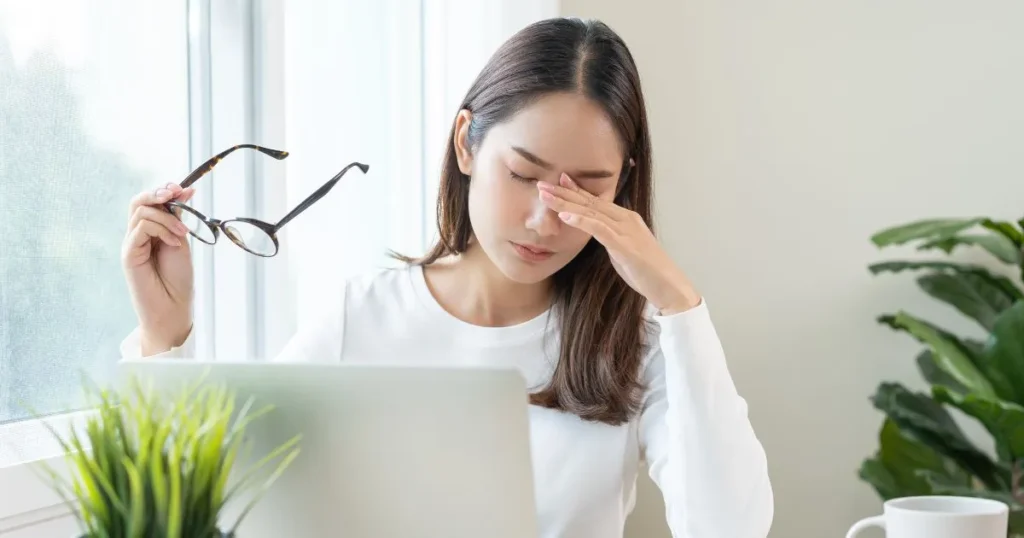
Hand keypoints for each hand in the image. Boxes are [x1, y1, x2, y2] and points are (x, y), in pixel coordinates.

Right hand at [121, 182, 196, 353]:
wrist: (173, 308)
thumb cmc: (178, 279)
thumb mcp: (180, 241)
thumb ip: (177, 218)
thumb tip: (185, 190)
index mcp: (150, 231)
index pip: (149, 202)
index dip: (165, 191)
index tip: (185, 188)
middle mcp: (137, 236)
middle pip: (137, 202)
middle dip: (158, 193)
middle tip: (176, 194)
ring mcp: (131, 245)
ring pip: (141, 212)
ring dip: (167, 217)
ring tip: (183, 234)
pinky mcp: (128, 255)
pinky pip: (140, 229)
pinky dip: (161, 230)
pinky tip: (175, 243)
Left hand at [537, 174, 701, 314]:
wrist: (668, 285)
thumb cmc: (646, 271)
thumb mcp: (623, 250)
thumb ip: (610, 239)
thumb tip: (595, 235)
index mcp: (625, 219)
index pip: (596, 201)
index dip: (576, 190)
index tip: (558, 181)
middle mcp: (625, 219)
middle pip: (589, 202)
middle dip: (564, 193)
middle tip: (541, 184)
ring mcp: (625, 230)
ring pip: (591, 212)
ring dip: (566, 203)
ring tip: (545, 196)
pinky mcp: (624, 245)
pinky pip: (599, 229)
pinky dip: (581, 220)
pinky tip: (565, 216)